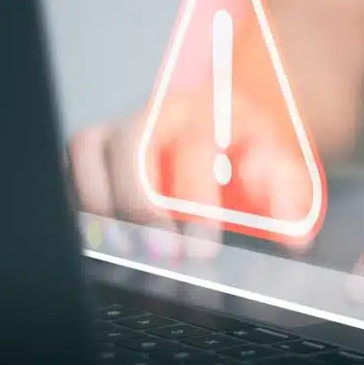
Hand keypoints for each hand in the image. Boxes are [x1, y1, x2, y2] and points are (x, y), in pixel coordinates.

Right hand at [69, 88, 310, 258]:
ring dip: (98, 202)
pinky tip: (99, 235)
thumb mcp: (283, 167)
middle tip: (161, 254)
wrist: (236, 124)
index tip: (202, 249)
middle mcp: (160, 112)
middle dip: (140, 205)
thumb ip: (288, 199)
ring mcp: (124, 126)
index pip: (193, 148)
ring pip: (86, 148)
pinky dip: (77, 199)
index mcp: (210, 110)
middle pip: (129, 143)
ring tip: (123, 248)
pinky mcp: (98, 148)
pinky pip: (70, 165)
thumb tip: (293, 235)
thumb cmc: (253, 150)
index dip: (195, 203)